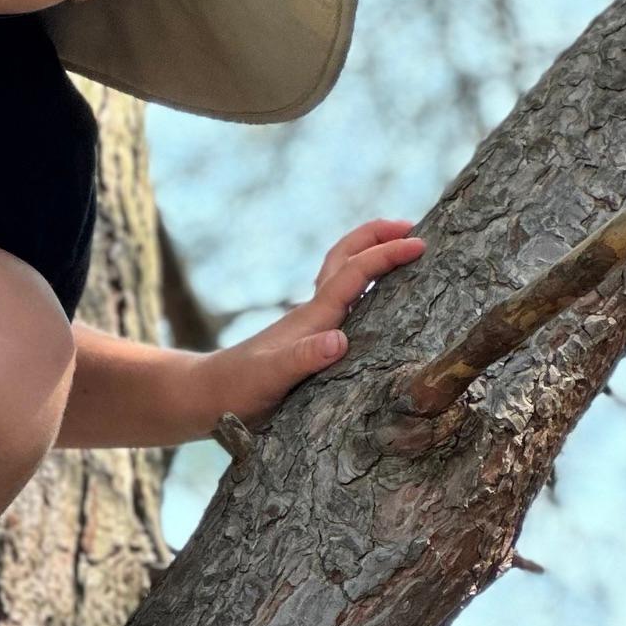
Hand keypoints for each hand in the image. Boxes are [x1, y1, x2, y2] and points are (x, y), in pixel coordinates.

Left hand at [198, 218, 424, 432]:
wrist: (205, 396)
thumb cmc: (236, 388)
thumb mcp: (270, 376)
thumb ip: (302, 359)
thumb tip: (339, 339)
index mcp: (312, 317)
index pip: (354, 274)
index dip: (386, 255)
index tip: (420, 244)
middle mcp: (313, 314)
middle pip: (345, 259)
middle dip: (376, 238)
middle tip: (412, 229)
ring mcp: (309, 326)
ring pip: (342, 276)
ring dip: (369, 256)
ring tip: (399, 252)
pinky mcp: (307, 342)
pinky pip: (341, 303)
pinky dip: (362, 288)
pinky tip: (374, 302)